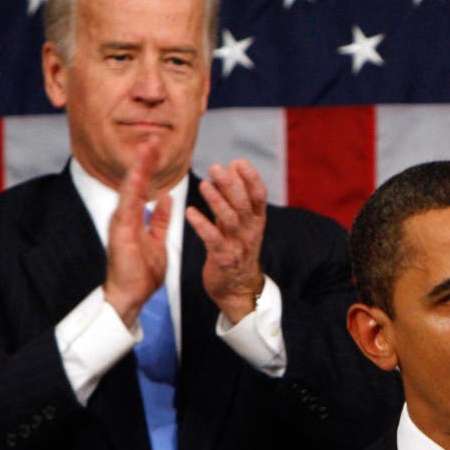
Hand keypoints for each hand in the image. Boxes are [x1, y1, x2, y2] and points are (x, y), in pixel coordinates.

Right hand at [103, 144, 169, 326]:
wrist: (129, 297)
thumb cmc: (140, 273)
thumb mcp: (156, 240)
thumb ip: (159, 220)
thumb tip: (165, 199)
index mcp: (134, 218)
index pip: (143, 186)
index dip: (149, 167)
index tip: (158, 147)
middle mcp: (125, 217)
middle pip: (134, 183)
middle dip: (144, 161)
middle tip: (153, 138)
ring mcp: (120, 224)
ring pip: (129, 190)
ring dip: (138, 169)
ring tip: (147, 148)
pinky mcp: (120, 234)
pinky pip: (127, 209)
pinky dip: (132, 190)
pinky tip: (138, 175)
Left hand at [186, 158, 267, 323]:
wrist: (237, 287)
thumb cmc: (237, 249)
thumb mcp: (241, 223)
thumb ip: (236, 197)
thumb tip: (233, 167)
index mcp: (256, 220)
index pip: (259, 195)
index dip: (251, 178)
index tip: (238, 162)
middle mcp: (250, 231)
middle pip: (243, 204)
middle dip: (230, 184)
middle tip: (215, 168)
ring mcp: (238, 245)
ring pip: (230, 219)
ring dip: (216, 200)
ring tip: (204, 184)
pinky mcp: (223, 258)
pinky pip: (213, 239)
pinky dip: (201, 224)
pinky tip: (190, 212)